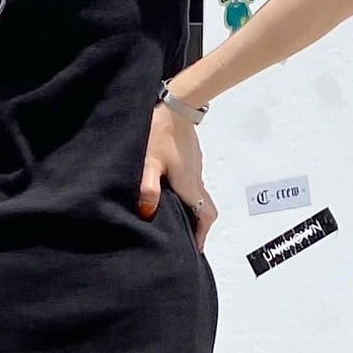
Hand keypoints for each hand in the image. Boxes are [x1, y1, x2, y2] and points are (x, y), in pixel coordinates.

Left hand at [139, 102, 217, 250]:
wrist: (176, 103)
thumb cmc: (160, 131)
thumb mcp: (149, 162)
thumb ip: (148, 187)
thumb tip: (147, 213)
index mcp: (189, 185)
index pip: (204, 216)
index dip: (201, 235)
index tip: (195, 249)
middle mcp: (196, 179)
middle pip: (206, 209)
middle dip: (199, 227)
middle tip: (188, 238)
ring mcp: (196, 168)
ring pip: (200, 196)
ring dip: (193, 210)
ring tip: (179, 220)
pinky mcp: (192, 159)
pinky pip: (195, 183)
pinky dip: (189, 195)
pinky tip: (174, 193)